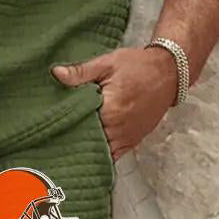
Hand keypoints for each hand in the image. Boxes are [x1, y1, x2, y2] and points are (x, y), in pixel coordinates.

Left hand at [51, 46, 178, 160]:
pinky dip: (101, 153)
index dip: (62, 123)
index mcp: (110, 109)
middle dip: (72, 137)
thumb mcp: (107, 63)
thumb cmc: (138, 66)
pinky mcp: (134, 141)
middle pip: (87, 141)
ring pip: (100, 152)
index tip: (49, 122)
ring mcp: (128, 138)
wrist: (169, 72)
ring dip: (86, 147)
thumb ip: (81, 72)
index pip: (78, 124)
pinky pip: (114, 155)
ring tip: (68, 143)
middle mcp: (119, 129)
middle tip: (54, 134)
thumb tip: (56, 73)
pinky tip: (88, 149)